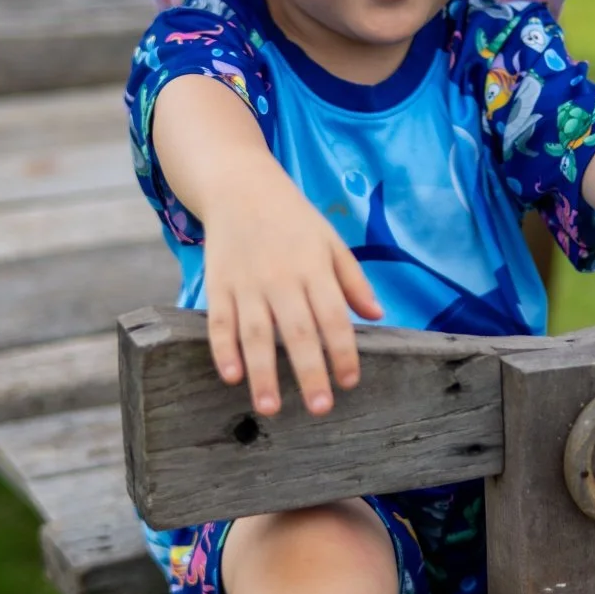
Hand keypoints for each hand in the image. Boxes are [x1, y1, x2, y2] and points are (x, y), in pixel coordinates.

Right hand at [202, 165, 381, 417]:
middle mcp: (281, 278)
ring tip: (269, 408)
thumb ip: (353, 280)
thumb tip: (376, 316)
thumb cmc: (292, 218)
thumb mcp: (330, 241)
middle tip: (319, 408)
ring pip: (255, 334)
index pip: (333, 317)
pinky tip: (231, 376)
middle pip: (298, 332)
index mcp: (314, 268)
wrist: (239, 185)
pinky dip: (222, 350)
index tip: (350, 382)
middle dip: (309, 372)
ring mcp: (246, 283)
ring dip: (263, 373)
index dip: (344, 351)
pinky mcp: (218, 284)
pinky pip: (219, 322)